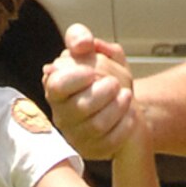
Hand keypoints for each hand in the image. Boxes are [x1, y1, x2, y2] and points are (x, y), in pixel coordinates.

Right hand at [43, 23, 139, 158]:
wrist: (120, 102)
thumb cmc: (100, 75)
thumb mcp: (91, 49)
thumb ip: (81, 37)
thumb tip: (82, 44)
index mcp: (55, 88)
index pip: (57, 86)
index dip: (76, 78)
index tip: (93, 72)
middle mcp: (62, 114)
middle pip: (79, 108)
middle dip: (102, 93)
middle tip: (115, 84)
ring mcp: (77, 135)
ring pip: (96, 126)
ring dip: (116, 108)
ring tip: (126, 96)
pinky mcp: (94, 149)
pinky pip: (110, 142)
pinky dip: (124, 125)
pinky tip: (130, 113)